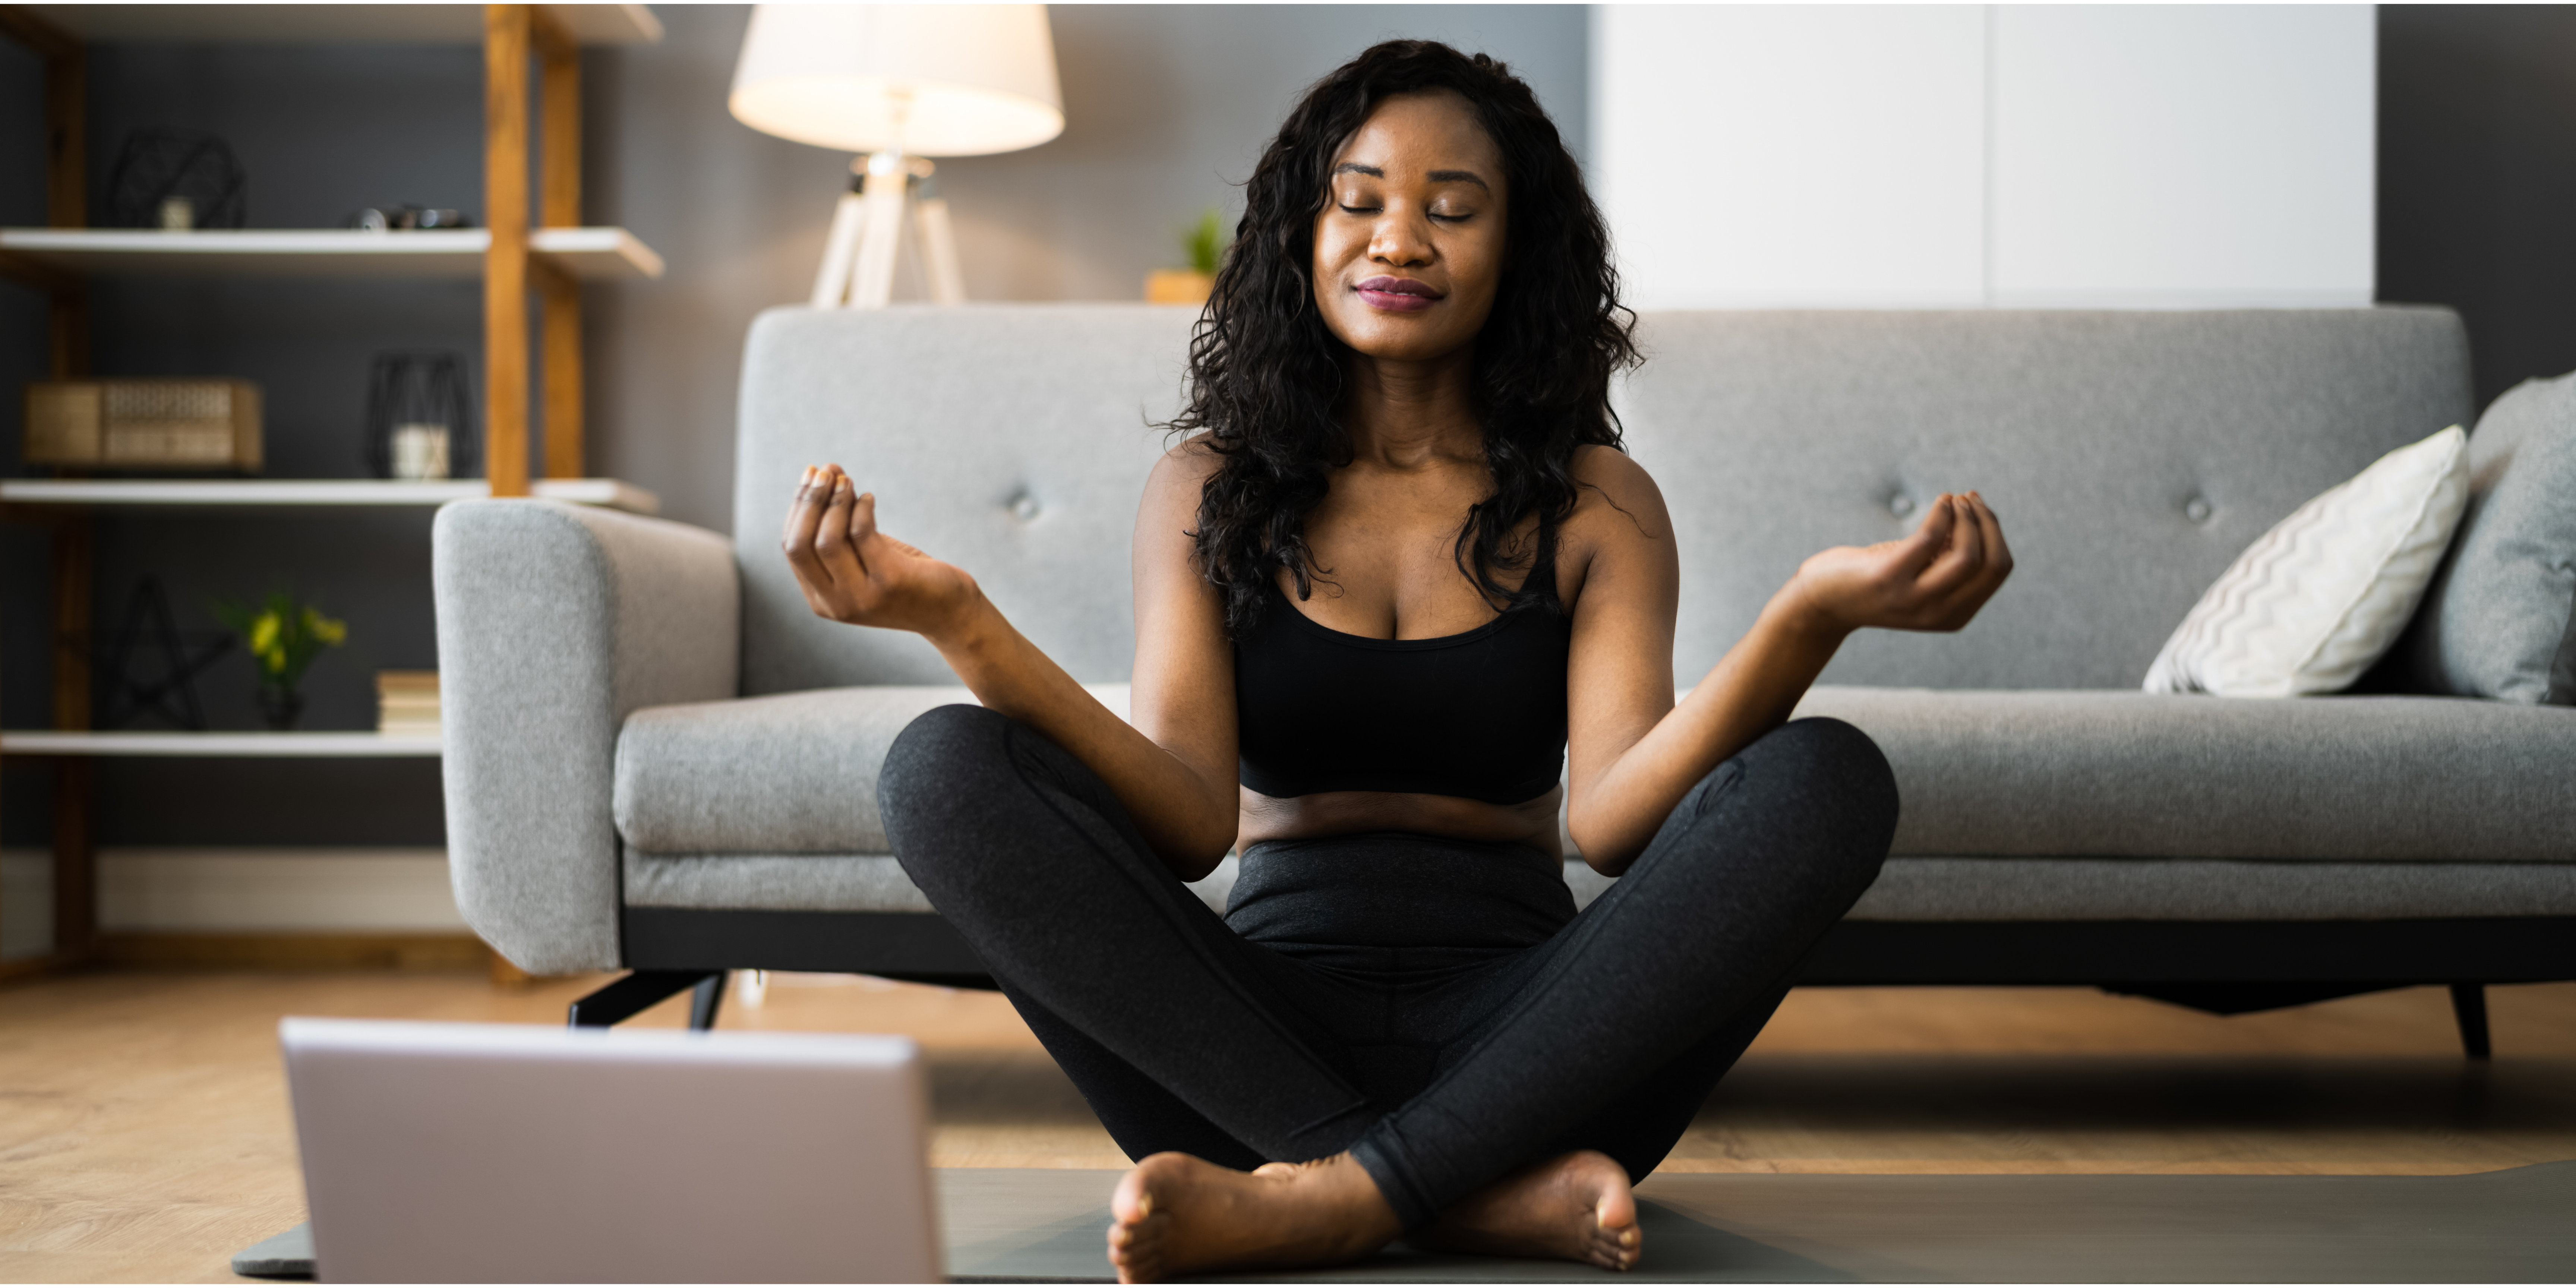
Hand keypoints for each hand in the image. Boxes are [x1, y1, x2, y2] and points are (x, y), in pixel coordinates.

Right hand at [779, 464, 982, 641]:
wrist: (950, 613)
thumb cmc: (905, 579)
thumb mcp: (864, 559)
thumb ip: (841, 529)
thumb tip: (825, 472)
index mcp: (820, 599)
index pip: (792, 549)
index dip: (797, 508)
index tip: (809, 475)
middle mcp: (835, 603)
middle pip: (800, 545)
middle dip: (808, 501)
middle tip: (824, 471)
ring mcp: (861, 596)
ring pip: (828, 540)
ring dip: (835, 502)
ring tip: (846, 480)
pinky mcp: (890, 582)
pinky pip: (862, 534)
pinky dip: (862, 508)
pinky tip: (869, 498)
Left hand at [1787, 491, 2012, 634]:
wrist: (1824, 599)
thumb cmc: (1878, 578)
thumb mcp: (1925, 573)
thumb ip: (1953, 557)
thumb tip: (1981, 517)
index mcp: (1956, 615)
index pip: (1999, 571)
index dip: (1996, 533)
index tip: (1980, 509)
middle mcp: (1940, 613)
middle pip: (1990, 563)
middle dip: (1987, 522)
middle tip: (1969, 498)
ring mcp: (1915, 599)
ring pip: (1967, 554)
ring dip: (1966, 517)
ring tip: (1954, 498)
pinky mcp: (1889, 578)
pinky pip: (1931, 538)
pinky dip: (1942, 512)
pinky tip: (1941, 500)